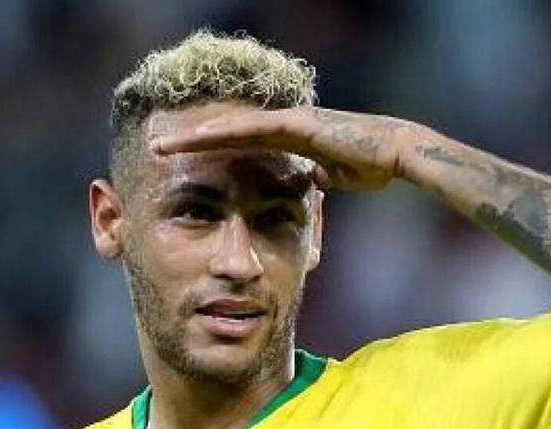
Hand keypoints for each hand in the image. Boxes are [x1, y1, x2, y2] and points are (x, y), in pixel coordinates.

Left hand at [151, 106, 414, 191]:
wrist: (397, 152)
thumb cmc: (373, 164)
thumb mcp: (336, 177)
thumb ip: (317, 177)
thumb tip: (309, 186)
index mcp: (288, 141)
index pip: (238, 145)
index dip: (207, 152)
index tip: (178, 163)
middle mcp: (282, 126)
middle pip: (225, 133)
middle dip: (189, 141)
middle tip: (153, 147)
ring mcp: (288, 122)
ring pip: (231, 128)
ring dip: (195, 137)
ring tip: (161, 145)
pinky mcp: (297, 124)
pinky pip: (251, 129)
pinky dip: (223, 133)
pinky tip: (197, 138)